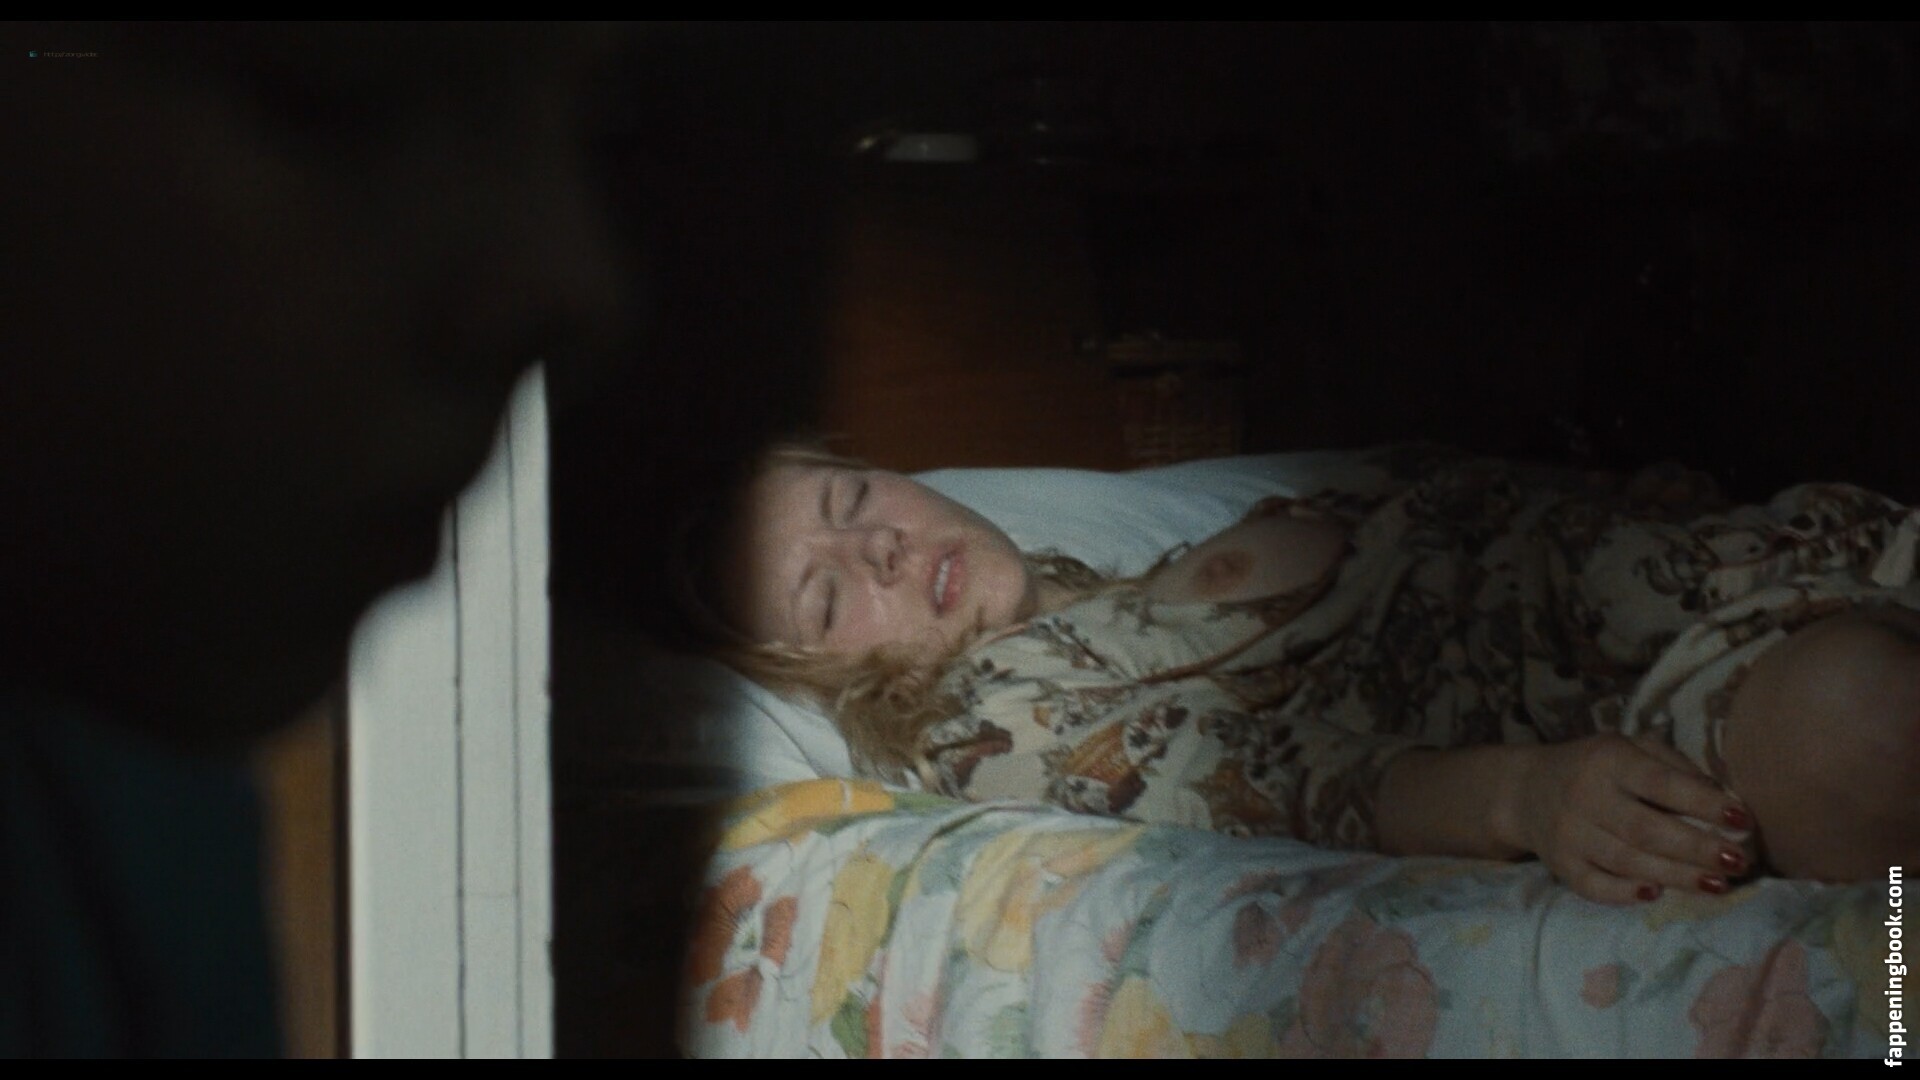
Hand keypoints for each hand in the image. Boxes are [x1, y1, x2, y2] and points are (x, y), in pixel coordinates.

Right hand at [1507, 734, 1753, 905]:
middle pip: (1646, 829)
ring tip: (1719, 885)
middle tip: (1739, 861)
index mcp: (1608, 760)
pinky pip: (1595, 887)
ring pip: (1627, 862)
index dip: (1703, 803)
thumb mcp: (1631, 749)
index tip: (1743, 819)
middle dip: (1697, 849)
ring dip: (1677, 876)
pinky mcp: (1560, 865)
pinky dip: (1626, 894)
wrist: (1526, 790)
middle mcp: (1585, 796)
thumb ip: (1674, 767)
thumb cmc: (1597, 768)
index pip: (1661, 783)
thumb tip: (1724, 802)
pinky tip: (1657, 894)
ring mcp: (1569, 834)